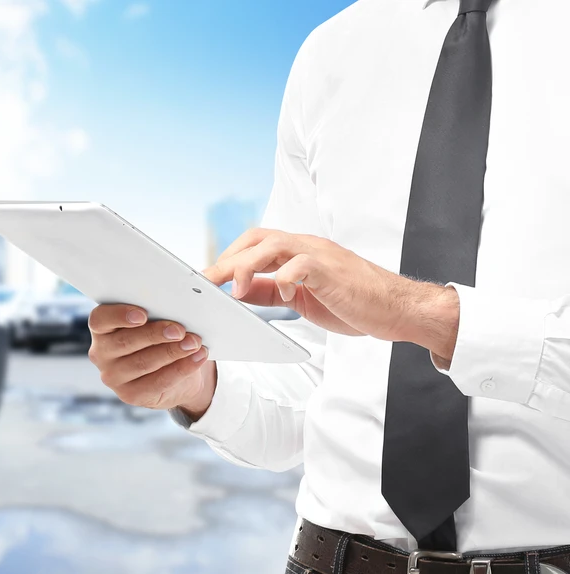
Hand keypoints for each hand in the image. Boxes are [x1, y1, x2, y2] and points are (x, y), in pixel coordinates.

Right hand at [87, 304, 216, 415]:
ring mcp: (113, 377)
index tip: (143, 314)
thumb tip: (189, 296)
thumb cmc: (160, 337)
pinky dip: (181, 369)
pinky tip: (196, 358)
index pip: (100, 320)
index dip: (119, 316)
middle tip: (179, 330)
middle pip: (125, 342)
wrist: (170, 371)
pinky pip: (157, 382)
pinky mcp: (130, 395)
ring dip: (172, 352)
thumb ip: (160, 308)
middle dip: (155, 334)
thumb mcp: (156, 319)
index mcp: (102, 329)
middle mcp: (101, 353)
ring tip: (194, 343)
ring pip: (143, 363)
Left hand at [202, 228, 459, 360]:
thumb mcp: (300, 298)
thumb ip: (269, 291)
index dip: (226, 258)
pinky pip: (301, 264)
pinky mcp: (333, 270)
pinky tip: (283, 297)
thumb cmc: (351, 302)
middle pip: (256, 238)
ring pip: (273, 245)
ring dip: (247, 266)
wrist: (396, 308)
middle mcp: (306, 246)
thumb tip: (236, 292)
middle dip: (228, 259)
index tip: (204, 279)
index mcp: (297, 252)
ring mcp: (320, 255)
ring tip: (235, 291)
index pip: (253, 244)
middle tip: (208, 283)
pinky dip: (285, 279)